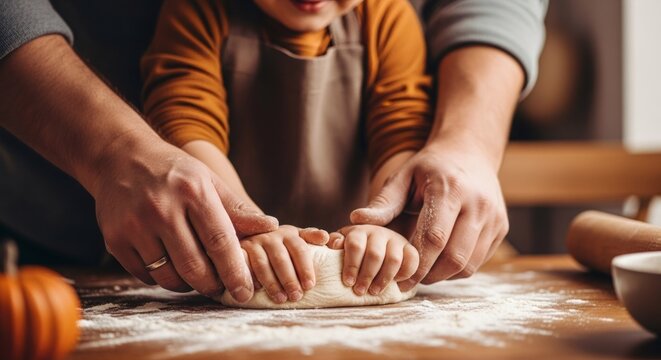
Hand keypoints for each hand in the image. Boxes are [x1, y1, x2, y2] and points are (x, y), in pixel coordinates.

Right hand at [93, 139, 277, 302]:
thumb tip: (270, 226)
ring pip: (169, 276)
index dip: (235, 271)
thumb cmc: (174, 172)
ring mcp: (134, 225)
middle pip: (194, 266)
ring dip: (188, 284)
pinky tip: (171, 266)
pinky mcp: (115, 239)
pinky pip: (146, 275)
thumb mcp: (208, 180)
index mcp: (192, 192)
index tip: (245, 291)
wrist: (120, 158)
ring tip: (197, 276)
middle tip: (222, 288)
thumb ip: (237, 208)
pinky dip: (162, 278)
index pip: (220, 241)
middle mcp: (161, 209)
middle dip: (213, 285)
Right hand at [241, 225, 324, 303]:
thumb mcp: (297, 239)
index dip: (305, 268)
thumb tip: (326, 238)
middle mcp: (271, 235)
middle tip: (296, 296)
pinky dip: (250, 278)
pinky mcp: (239, 251)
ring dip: (272, 283)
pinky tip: (256, 291)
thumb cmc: (283, 245)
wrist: (253, 236)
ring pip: (262, 264)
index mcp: (289, 233)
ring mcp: (253, 242)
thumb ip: (311, 238)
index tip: (310, 286)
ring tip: (280, 299)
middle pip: (281, 258)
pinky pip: (244, 265)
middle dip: (289, 279)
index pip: (300, 249)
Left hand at [328, 224, 417, 295]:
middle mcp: (379, 233)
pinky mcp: (409, 248)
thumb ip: (335, 243)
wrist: (373, 244)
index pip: (356, 246)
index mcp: (360, 231)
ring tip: (375, 291)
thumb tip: (335, 244)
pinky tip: (397, 286)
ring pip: (394, 259)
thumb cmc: (353, 249)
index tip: (348, 282)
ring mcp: (396, 240)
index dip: (351, 265)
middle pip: (375, 255)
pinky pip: (413, 260)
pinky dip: (406, 275)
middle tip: (360, 291)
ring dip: (384, 278)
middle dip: (367, 276)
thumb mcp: (341, 244)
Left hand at [351, 142, 508, 290]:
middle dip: (429, 275)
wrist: (470, 152)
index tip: (399, 278)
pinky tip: (440, 262)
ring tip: (423, 273)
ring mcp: (493, 216)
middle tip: (409, 281)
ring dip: (443, 276)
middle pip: (455, 256)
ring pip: (469, 264)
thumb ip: (383, 202)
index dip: (416, 263)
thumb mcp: (404, 176)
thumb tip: (355, 220)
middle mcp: (477, 203)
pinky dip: (458, 269)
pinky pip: (479, 261)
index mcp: (450, 189)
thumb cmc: (430, 167)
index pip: (435, 237)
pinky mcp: (501, 227)